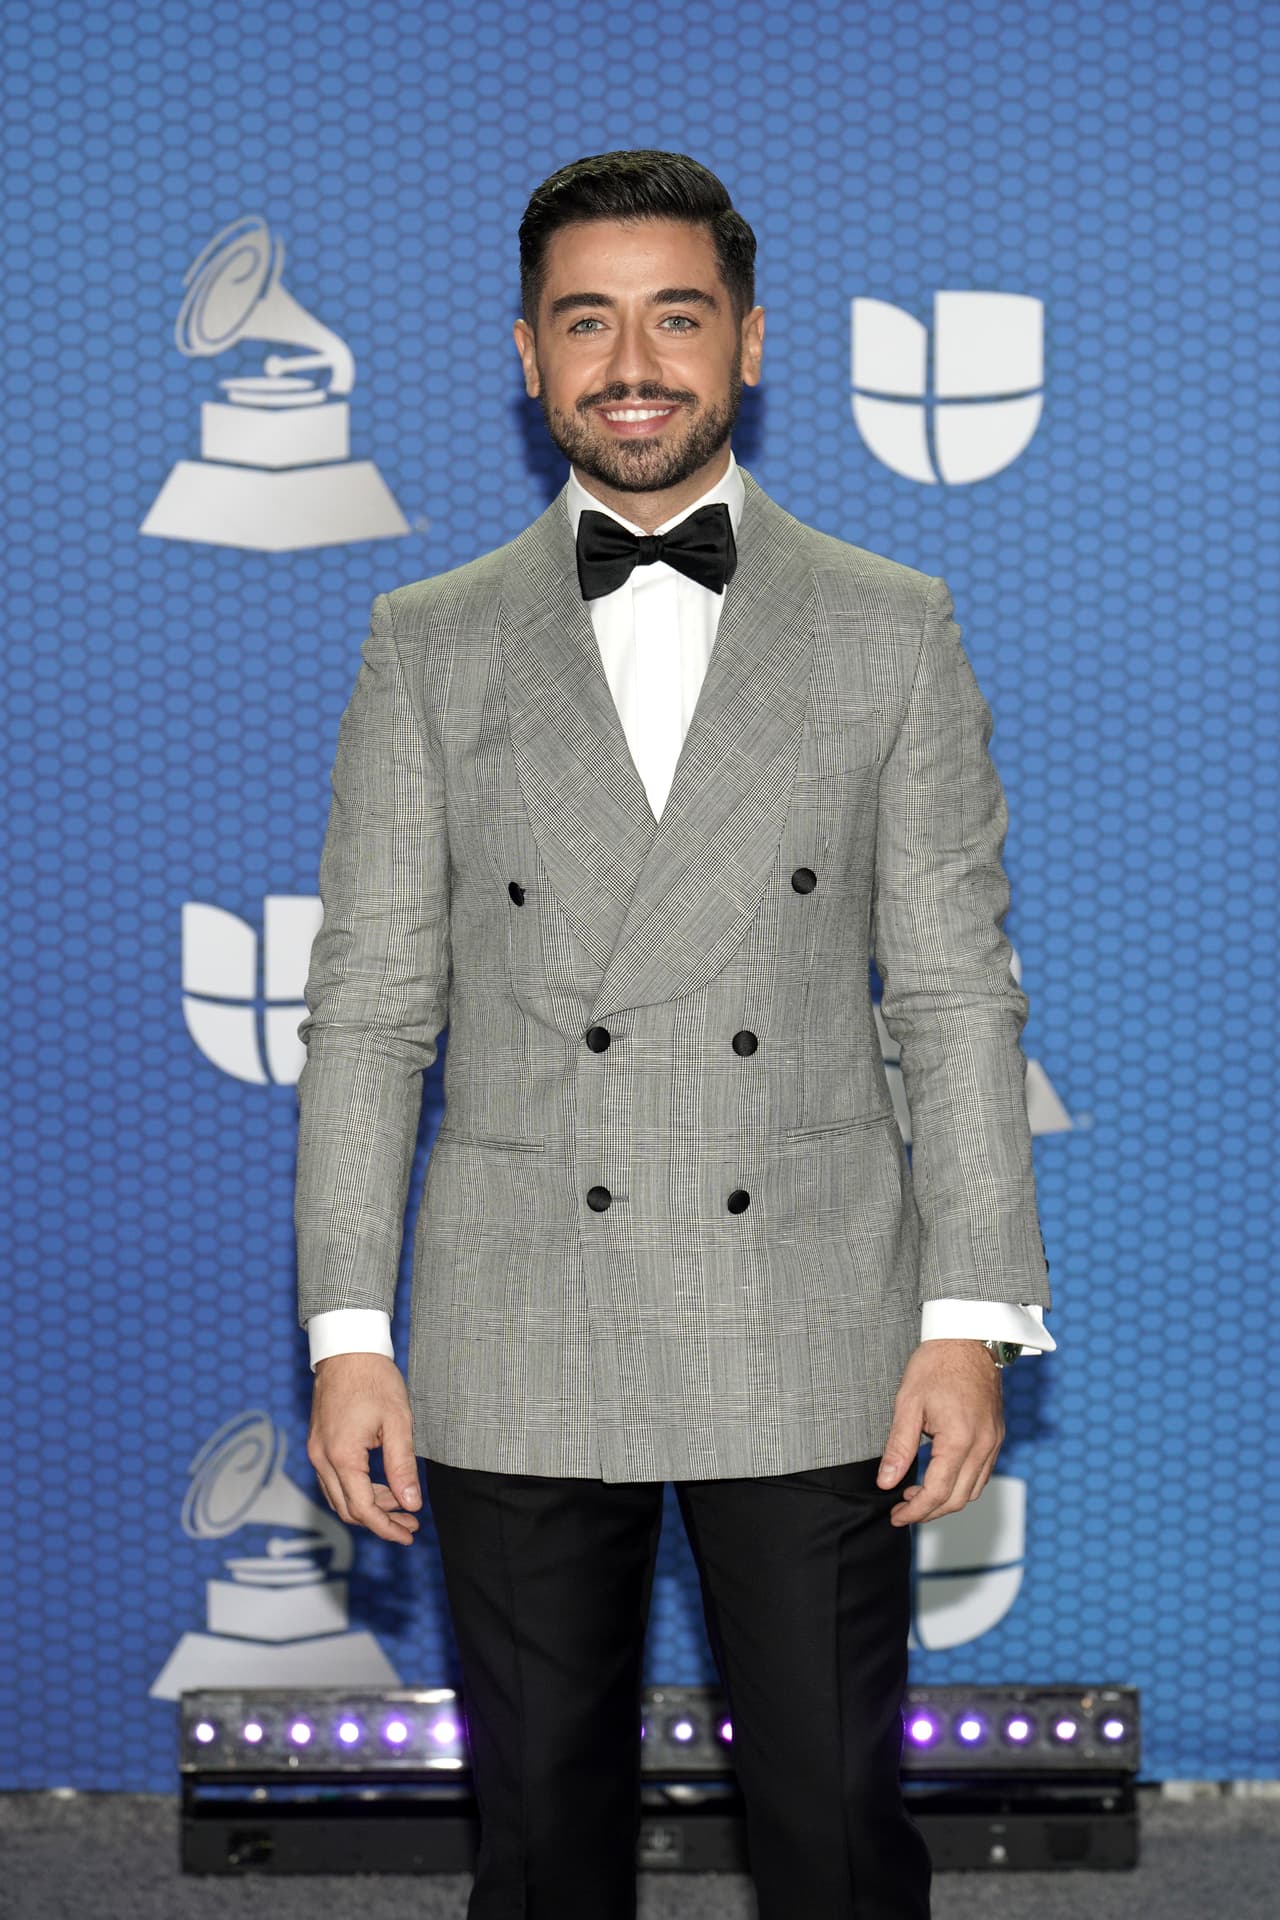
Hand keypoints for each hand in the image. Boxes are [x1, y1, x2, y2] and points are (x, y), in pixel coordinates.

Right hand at [306, 1353, 422, 1544]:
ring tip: (401, 1504)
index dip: (387, 1527)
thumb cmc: (374, 1380)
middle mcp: (322, 1458)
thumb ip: (402, 1466)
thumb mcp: (397, 1422)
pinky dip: (357, 1490)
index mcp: (342, 1455)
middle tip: (410, 1522)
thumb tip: (410, 1503)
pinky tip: (381, 1486)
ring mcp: (316, 1452)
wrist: (347, 1350)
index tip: (409, 1533)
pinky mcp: (318, 1444)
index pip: (363, 1508)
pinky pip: (334, 1481)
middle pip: (348, 1509)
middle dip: (380, 1521)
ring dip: (369, 1506)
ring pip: (339, 1497)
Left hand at [876, 1339, 1004, 1527]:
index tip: (896, 1517)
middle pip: (959, 1499)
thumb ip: (898, 1447)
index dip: (915, 1511)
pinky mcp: (997, 1436)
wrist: (967, 1338)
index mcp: (960, 1439)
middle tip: (902, 1510)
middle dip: (929, 1512)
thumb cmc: (936, 1365)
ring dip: (946, 1501)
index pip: (938, 1493)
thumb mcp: (907, 1403)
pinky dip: (961, 1485)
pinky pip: (982, 1474)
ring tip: (916, 1496)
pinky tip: (940, 1477)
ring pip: (974, 1490)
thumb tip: (887, 1482)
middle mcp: (984, 1445)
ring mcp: (994, 1441)